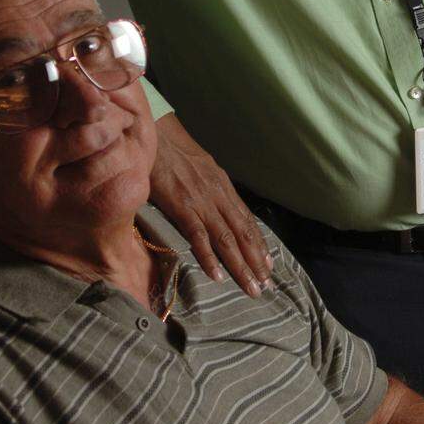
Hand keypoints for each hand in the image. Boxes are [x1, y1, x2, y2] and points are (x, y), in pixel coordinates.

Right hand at [151, 114, 272, 296]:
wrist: (155, 136)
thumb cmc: (173, 152)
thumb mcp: (201, 168)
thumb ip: (210, 188)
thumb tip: (216, 206)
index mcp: (223, 187)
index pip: (246, 221)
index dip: (258, 244)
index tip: (268, 264)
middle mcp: (218, 195)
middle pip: (242, 233)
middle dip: (255, 261)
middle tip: (265, 284)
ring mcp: (202, 201)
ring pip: (226, 239)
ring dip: (240, 266)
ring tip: (251, 287)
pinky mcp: (182, 206)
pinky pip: (198, 236)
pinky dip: (209, 257)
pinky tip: (217, 275)